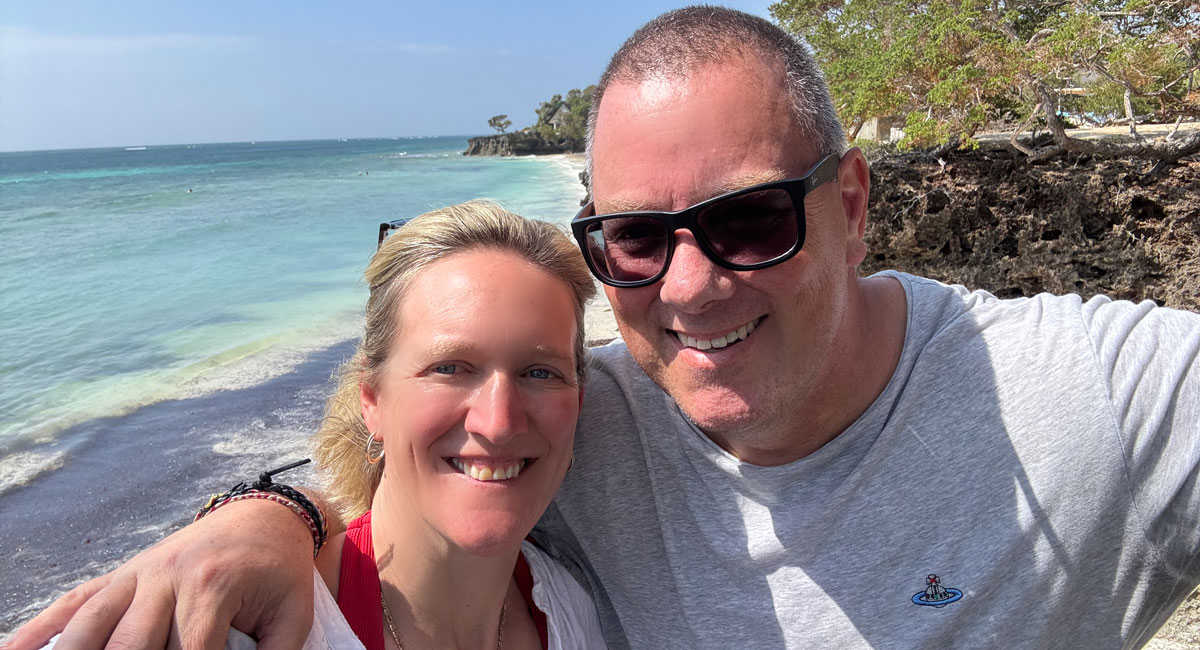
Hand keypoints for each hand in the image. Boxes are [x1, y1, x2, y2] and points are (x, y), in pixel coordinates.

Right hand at [4, 499, 318, 649]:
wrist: (265, 515)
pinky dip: (42, 627)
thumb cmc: (280, 570)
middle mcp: (168, 577)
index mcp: (213, 587)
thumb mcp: (293, 614)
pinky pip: (76, 601)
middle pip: (130, 642)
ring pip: (92, 622)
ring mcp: (139, 573)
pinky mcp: (122, 573)